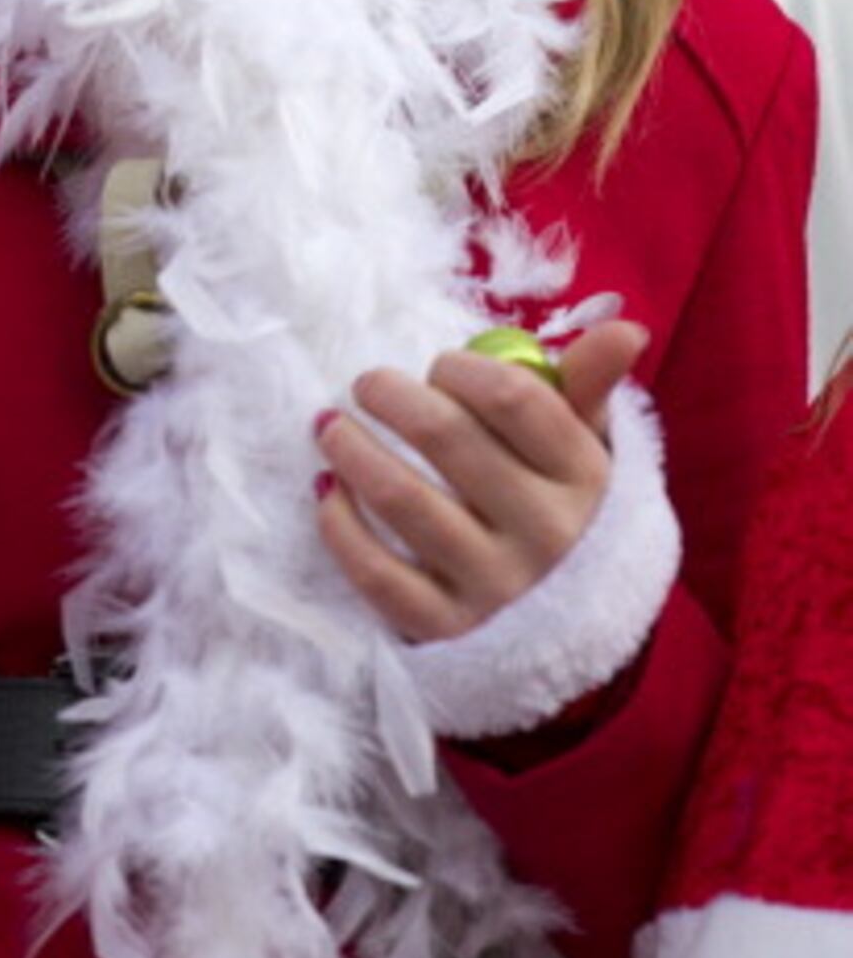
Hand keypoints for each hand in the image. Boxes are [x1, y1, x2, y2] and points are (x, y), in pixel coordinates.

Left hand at [314, 321, 647, 642]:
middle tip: (368, 383)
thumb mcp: (587, 448)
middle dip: (392, 396)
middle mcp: (542, 533)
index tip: (440, 366)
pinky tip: (329, 492)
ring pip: (403, 501)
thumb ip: (589, 384)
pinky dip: (341, 527)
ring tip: (330, 425)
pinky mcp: (447, 629)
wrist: (574, 630)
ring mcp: (494, 586)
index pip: (513, 399)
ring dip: (353, 451)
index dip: (461, 369)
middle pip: (448, 439)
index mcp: (581, 476)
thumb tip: (627, 328)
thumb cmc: (568, 508)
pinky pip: (378, 575)